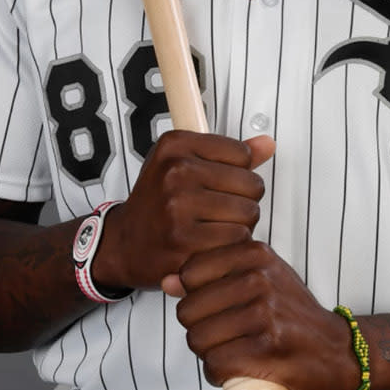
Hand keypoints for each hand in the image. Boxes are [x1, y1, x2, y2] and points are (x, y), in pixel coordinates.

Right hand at [92, 132, 271, 293]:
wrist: (122, 245)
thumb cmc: (159, 202)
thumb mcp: (185, 165)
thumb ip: (230, 155)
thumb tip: (268, 144)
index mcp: (175, 145)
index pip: (243, 154)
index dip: (237, 172)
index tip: (213, 182)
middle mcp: (175, 171)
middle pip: (252, 184)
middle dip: (242, 200)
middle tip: (215, 210)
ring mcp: (178, 206)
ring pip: (249, 213)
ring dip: (239, 225)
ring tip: (212, 226)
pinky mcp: (184, 240)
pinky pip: (238, 239)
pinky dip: (230, 245)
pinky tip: (209, 243)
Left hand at [171, 241, 361, 389]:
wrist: (338, 353)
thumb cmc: (292, 318)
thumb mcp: (259, 283)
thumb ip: (214, 279)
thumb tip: (168, 282)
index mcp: (256, 254)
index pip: (190, 273)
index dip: (198, 298)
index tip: (224, 307)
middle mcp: (260, 279)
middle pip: (188, 311)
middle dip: (202, 331)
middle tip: (232, 336)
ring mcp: (264, 313)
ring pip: (198, 340)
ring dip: (211, 355)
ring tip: (238, 351)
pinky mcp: (266, 349)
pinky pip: (214, 365)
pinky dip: (222, 375)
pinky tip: (242, 369)